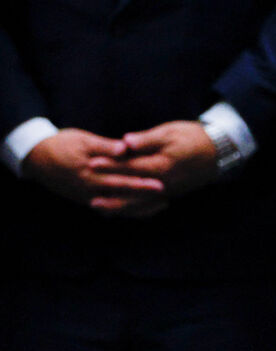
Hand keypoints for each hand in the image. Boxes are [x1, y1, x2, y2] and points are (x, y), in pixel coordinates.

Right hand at [23, 128, 166, 217]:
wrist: (36, 157)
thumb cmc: (62, 144)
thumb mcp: (83, 141)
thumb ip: (105, 146)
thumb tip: (124, 148)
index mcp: (91, 174)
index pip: (120, 180)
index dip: (140, 183)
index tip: (159, 183)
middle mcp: (90, 190)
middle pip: (122, 196)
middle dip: (144, 197)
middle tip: (165, 196)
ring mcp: (88, 197)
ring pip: (117, 207)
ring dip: (139, 208)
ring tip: (161, 206)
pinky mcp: (87, 200)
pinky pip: (110, 209)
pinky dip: (126, 210)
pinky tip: (142, 209)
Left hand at [100, 121, 219, 198]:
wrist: (219, 152)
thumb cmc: (193, 137)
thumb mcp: (170, 133)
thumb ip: (147, 140)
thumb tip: (126, 143)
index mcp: (161, 165)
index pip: (131, 166)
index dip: (111, 165)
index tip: (91, 163)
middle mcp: (163, 182)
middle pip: (133, 191)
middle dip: (111, 194)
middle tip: (90, 199)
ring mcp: (168, 191)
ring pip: (141, 203)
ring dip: (120, 208)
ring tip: (101, 210)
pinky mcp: (171, 193)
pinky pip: (150, 205)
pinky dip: (135, 210)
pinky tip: (123, 211)